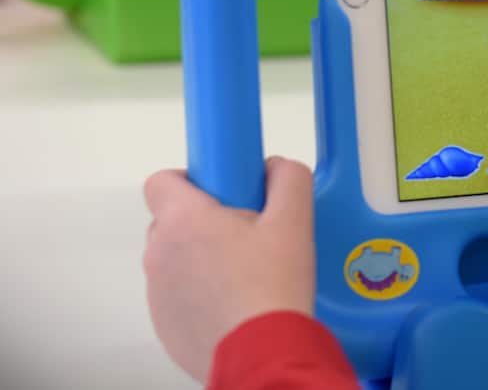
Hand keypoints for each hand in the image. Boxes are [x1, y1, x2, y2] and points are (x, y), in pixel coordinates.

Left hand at [143, 157, 315, 382]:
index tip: (223, 192)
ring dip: (202, 259)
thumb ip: (288, 178)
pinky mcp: (164, 325)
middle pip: (171, 221)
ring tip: (247, 275)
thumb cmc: (273, 285)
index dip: (192, 180)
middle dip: (205, 221)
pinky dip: (200, 294)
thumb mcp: (294, 220)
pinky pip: (179, 295)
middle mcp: (159, 254)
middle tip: (247, 235)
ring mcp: (157, 293)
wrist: (263, 355)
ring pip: (176, 260)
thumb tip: (275, 167)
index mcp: (183, 221)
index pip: (161, 180)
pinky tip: (236, 304)